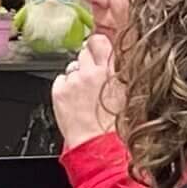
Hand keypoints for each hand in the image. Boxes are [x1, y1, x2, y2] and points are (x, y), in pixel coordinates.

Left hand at [54, 32, 122, 147]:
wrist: (97, 146)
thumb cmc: (115, 127)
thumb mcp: (127, 94)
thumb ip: (118, 73)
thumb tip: (114, 63)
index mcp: (112, 71)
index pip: (99, 41)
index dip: (96, 44)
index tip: (96, 48)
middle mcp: (91, 72)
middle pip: (83, 52)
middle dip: (87, 62)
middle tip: (91, 79)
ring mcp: (73, 81)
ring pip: (72, 68)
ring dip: (76, 76)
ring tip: (83, 95)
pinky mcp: (59, 91)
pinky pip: (60, 80)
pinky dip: (65, 88)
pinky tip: (73, 101)